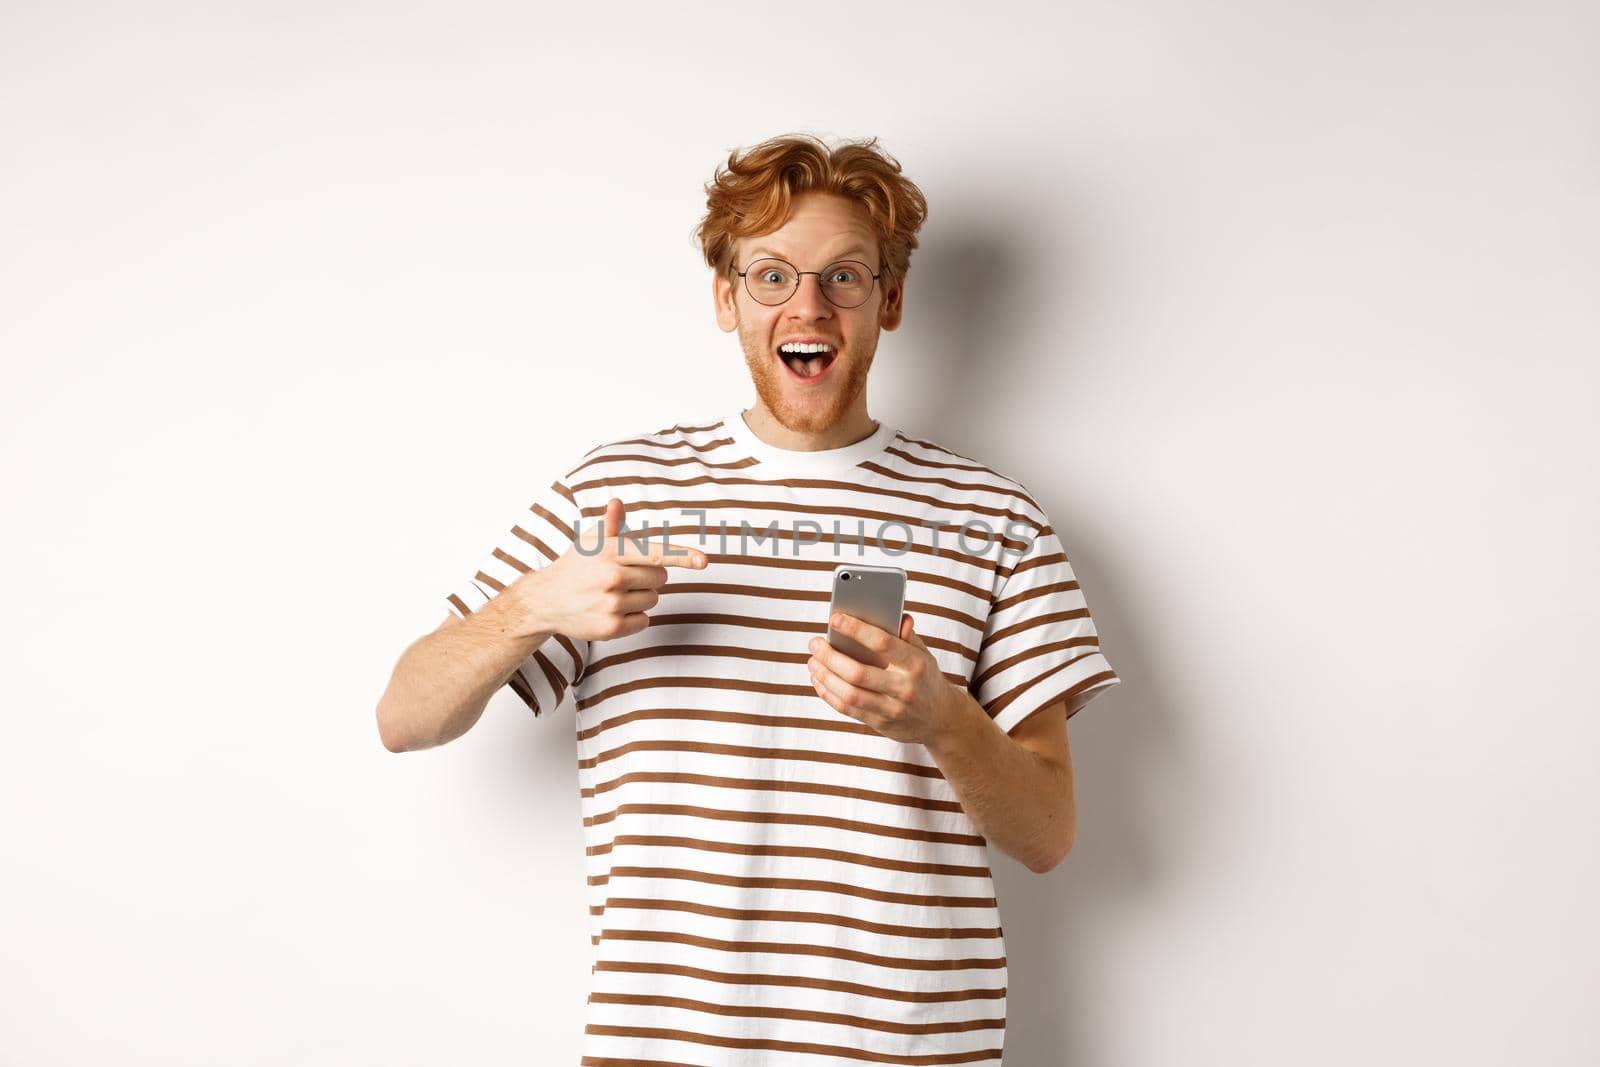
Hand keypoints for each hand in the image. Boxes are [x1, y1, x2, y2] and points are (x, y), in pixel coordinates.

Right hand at [506, 496, 706, 640]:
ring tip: (614, 593)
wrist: (546, 600)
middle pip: (660, 577)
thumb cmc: (577, 565)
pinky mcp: (611, 628)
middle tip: (623, 575)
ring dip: (641, 596)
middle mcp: (611, 577)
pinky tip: (612, 610)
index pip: (654, 553)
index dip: (683, 556)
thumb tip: (617, 503)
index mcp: (611, 552)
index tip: (705, 561)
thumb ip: (610, 524)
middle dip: (649, 575)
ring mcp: (611, 604)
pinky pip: (644, 621)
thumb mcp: (591, 542)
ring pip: (653, 599)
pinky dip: (634, 617)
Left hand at [806, 611, 965, 745]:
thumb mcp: (923, 653)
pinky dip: (828, 693)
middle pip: (858, 673)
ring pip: (849, 694)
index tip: (835, 618)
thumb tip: (895, 614)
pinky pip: (847, 709)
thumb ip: (906, 635)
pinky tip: (819, 680)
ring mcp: (892, 709)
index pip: (882, 643)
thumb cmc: (925, 677)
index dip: (856, 629)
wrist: (942, 719)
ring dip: (824, 676)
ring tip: (812, 661)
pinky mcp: (880, 724)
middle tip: (814, 643)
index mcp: (916, 664)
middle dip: (830, 656)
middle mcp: (904, 688)